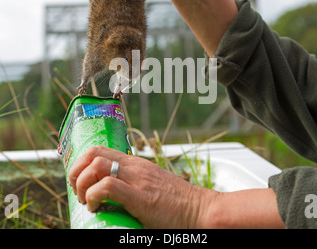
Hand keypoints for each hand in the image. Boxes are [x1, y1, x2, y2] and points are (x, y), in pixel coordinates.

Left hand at [68, 146, 215, 228]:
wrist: (199, 209)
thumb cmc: (175, 201)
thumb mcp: (151, 184)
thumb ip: (133, 181)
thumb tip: (111, 189)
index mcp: (135, 163)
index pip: (99, 149)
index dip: (80, 163)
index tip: (79, 182)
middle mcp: (134, 167)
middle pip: (93, 153)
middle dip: (76, 172)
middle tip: (79, 192)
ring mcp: (137, 180)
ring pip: (96, 166)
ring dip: (83, 184)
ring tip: (87, 201)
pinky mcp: (141, 197)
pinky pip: (108, 186)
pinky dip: (94, 196)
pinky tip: (96, 208)